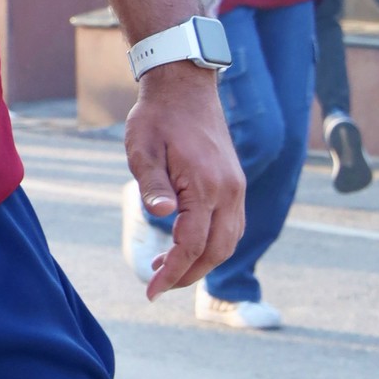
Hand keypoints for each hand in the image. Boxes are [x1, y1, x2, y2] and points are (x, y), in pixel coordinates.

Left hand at [126, 61, 245, 296]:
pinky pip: (231, 225)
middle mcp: (229, 190)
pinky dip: (213, 244)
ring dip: (201, 261)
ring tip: (167, 268)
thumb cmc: (157, 117)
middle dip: (188, 274)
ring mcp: (236, 187)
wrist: (184, 87)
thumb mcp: (142, 148)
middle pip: (217, 250)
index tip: (150, 291)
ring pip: (229, 241)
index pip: (192, 244)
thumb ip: (151, 184)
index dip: (172, 272)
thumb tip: (161, 216)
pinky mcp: (234, 183)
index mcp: (206, 184)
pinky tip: (187, 245)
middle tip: (157, 285)